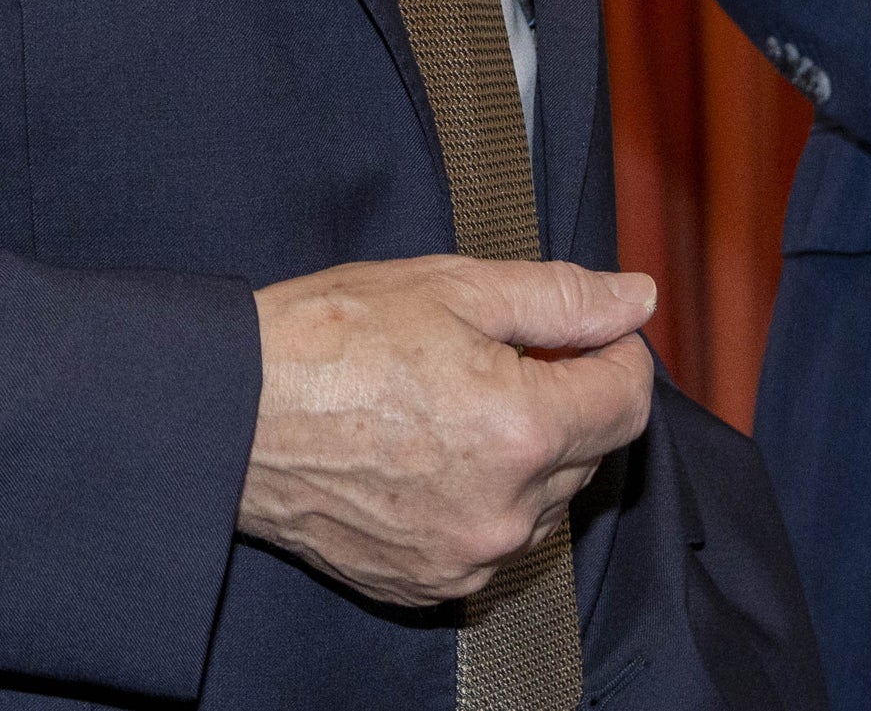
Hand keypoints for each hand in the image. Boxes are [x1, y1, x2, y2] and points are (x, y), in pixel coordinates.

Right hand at [241, 255, 656, 607]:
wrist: (234, 411)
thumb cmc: (334, 337)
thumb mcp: (457, 286)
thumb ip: (564, 297)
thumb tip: (636, 299)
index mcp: (521, 431)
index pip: (629, 402)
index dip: (617, 352)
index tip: (588, 331)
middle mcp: (503, 512)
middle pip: (590, 451)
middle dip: (569, 398)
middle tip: (508, 353)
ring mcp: (463, 558)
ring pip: (544, 500)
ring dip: (529, 452)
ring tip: (460, 400)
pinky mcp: (425, 584)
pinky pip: (491, 540)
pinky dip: (484, 497)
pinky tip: (435, 450)